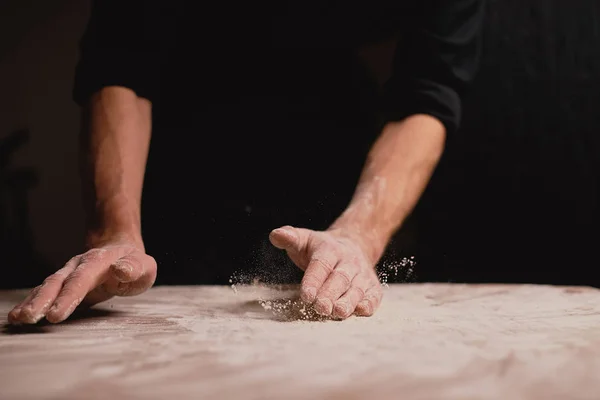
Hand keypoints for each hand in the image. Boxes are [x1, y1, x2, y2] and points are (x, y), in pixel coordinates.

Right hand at [8, 238, 155, 324]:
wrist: (120, 250)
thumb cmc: (135, 264)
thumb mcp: (144, 266)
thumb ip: (135, 268)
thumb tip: (121, 269)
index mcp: (99, 261)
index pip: (82, 279)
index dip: (69, 296)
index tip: (56, 314)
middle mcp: (78, 265)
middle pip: (58, 282)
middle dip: (44, 300)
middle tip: (31, 318)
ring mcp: (68, 273)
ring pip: (47, 286)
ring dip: (33, 302)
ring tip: (19, 318)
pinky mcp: (63, 284)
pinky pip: (44, 292)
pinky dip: (30, 303)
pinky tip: (18, 316)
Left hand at [269, 226, 382, 319]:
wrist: (354, 245)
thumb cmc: (321, 249)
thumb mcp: (304, 240)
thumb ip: (289, 238)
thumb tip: (275, 235)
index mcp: (330, 249)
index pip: (321, 265)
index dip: (314, 280)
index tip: (306, 295)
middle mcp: (349, 261)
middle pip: (340, 278)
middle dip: (330, 294)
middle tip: (321, 308)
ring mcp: (362, 274)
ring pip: (357, 288)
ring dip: (349, 301)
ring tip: (338, 313)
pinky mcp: (372, 287)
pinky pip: (373, 295)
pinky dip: (369, 303)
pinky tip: (361, 311)